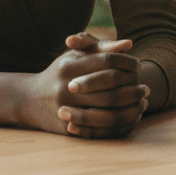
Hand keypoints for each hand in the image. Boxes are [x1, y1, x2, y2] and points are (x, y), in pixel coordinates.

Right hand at [22, 33, 148, 139]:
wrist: (30, 100)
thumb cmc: (60, 72)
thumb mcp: (75, 55)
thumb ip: (101, 47)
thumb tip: (128, 44)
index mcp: (68, 66)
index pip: (106, 61)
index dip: (126, 62)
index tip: (138, 65)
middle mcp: (65, 88)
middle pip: (109, 88)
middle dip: (131, 87)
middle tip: (145, 87)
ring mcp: (66, 110)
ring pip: (107, 112)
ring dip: (129, 107)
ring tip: (142, 101)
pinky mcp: (68, 128)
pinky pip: (100, 130)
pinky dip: (119, 124)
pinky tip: (130, 116)